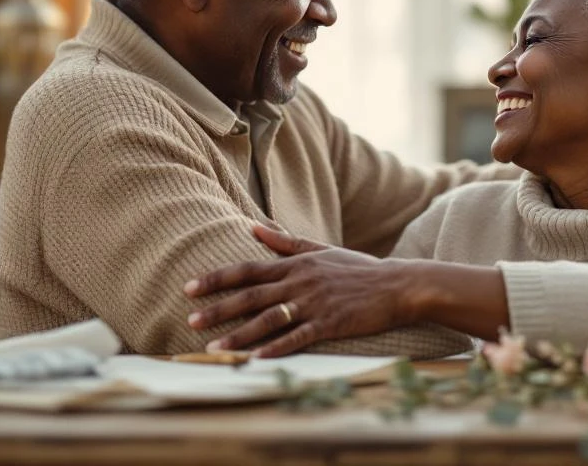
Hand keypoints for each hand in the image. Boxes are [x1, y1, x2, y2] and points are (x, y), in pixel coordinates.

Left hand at [183, 225, 421, 356]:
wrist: (398, 286)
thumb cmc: (359, 270)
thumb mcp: (322, 250)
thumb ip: (286, 242)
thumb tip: (253, 227)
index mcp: (296, 264)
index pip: (247, 269)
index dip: (217, 278)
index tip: (189, 287)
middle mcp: (300, 282)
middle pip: (251, 296)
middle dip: (218, 309)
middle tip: (189, 320)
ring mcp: (315, 304)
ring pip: (269, 320)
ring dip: (239, 335)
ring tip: (214, 349)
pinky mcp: (330, 324)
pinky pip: (298, 338)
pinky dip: (276, 348)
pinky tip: (256, 359)